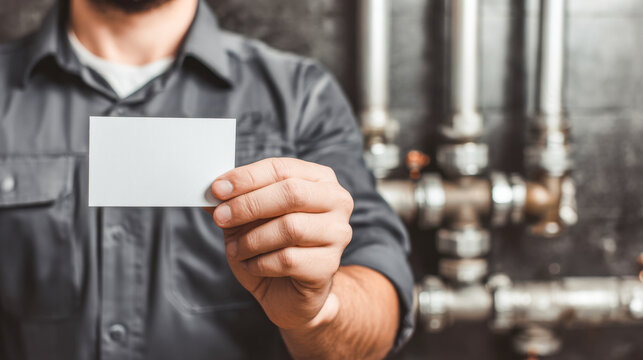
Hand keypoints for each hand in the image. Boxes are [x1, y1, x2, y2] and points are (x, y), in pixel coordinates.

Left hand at [209, 158, 353, 329]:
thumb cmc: (272, 247)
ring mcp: (338, 233)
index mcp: (319, 179)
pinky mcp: (329, 264)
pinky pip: (288, 259)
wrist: (290, 293)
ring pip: (290, 227)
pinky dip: (260, 262)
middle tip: (220, 217)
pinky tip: (251, 264)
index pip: (282, 169)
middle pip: (291, 193)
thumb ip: (233, 201)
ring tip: (235, 248)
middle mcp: (337, 201)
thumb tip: (211, 191)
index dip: (247, 177)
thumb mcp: (248, 219)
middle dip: (249, 205)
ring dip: (252, 239)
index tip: (217, 189)